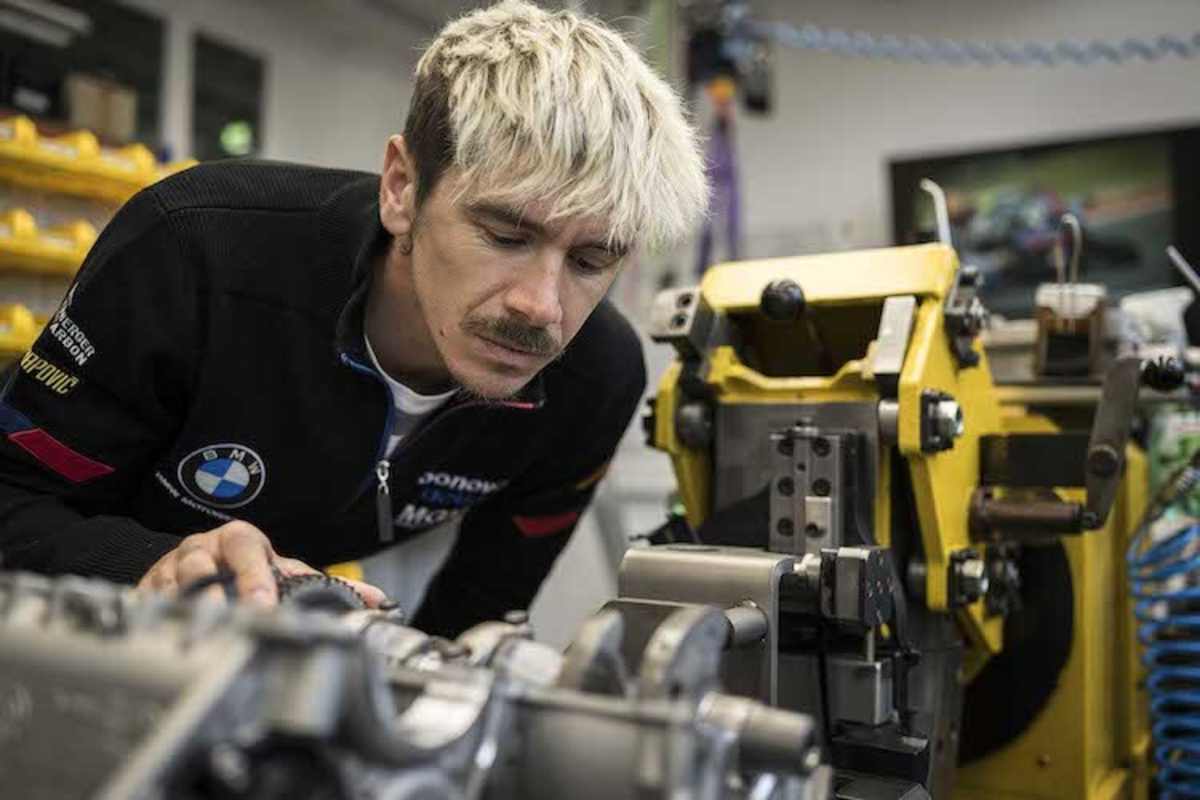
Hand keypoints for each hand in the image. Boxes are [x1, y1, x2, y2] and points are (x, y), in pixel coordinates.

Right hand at [137, 520, 386, 607]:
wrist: (208, 566)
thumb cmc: (252, 570)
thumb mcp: (288, 573)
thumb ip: (328, 585)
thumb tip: (380, 600)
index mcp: (241, 540)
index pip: (246, 550)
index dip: (254, 576)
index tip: (263, 604)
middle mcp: (204, 547)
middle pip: (201, 561)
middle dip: (213, 590)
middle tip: (227, 618)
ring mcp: (173, 565)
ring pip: (171, 581)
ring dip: (184, 606)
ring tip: (197, 630)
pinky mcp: (149, 584)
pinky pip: (148, 598)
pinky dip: (156, 616)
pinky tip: (166, 633)